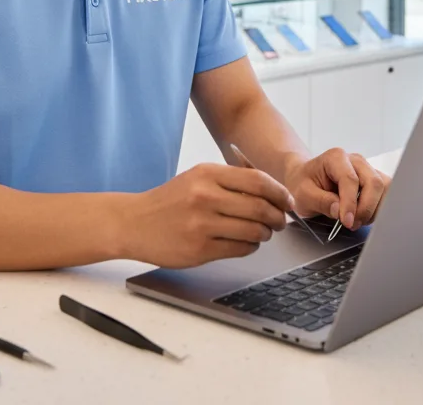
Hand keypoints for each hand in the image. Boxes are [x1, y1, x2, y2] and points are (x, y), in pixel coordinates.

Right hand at [123, 163, 291, 267]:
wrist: (135, 222)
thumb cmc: (171, 200)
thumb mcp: (198, 177)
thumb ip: (231, 179)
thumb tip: (272, 190)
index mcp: (208, 174)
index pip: (258, 181)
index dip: (279, 192)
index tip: (287, 200)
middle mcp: (206, 196)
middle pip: (260, 206)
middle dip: (278, 216)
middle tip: (280, 220)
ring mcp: (202, 224)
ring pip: (254, 230)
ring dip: (265, 233)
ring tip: (263, 232)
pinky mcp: (200, 249)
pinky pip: (240, 249)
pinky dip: (250, 246)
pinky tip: (246, 242)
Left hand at [285, 149, 390, 231]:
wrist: (305, 179)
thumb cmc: (303, 183)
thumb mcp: (303, 194)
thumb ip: (321, 201)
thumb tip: (339, 210)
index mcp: (336, 157)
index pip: (351, 180)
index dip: (350, 203)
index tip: (346, 221)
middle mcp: (355, 160)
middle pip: (374, 182)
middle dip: (366, 208)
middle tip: (352, 224)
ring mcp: (366, 169)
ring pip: (384, 187)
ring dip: (374, 208)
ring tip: (356, 220)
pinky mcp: (373, 180)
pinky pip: (385, 193)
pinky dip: (378, 208)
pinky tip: (363, 216)